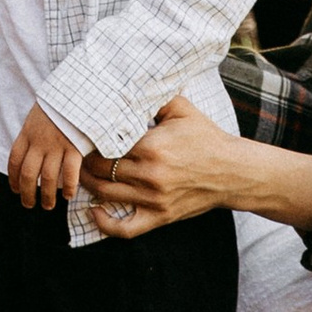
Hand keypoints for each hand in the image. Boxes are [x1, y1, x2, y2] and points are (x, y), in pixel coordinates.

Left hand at [7, 101, 84, 207]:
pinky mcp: (75, 147)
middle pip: (29, 174)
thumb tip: (31, 155)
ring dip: (47, 196)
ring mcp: (57, 145)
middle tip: (28, 205)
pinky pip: (70, 172)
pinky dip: (70, 187)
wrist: (76, 91)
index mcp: (27, 133)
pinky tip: (68, 196)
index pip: (14, 161)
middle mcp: (39, 141)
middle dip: (27, 194)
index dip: (13, 179)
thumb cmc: (58, 105)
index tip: (16, 190)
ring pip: (49, 177)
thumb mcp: (38, 116)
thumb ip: (34, 135)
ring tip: (48, 206)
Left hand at [87, 97, 311, 238]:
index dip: (91, 140)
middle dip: (85, 161)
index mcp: (153, 146)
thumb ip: (156, 96)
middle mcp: (150, 175)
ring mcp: (154, 199)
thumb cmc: (206, 138)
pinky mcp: (159, 217)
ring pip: (106, 195)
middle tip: (78, 153)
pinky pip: (125, 229)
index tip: (84, 135)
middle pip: (101, 170)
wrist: (232, 171)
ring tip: (81, 173)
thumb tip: (130, 82)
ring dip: (89, 184)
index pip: (107, 144)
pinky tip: (94, 211)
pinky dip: (105, 224)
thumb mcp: (182, 109)